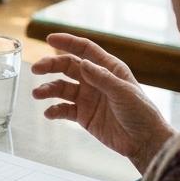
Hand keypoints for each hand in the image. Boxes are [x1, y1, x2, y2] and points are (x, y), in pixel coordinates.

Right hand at [31, 33, 173, 173]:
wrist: (144, 142)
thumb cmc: (141, 113)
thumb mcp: (123, 92)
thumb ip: (102, 78)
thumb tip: (82, 63)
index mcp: (108, 69)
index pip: (85, 50)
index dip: (67, 42)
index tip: (49, 38)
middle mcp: (95, 80)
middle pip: (68, 67)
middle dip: (50, 66)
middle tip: (35, 69)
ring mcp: (88, 98)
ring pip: (62, 88)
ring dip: (48, 89)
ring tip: (37, 94)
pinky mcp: (84, 115)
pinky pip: (64, 109)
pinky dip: (54, 110)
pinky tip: (49, 113)